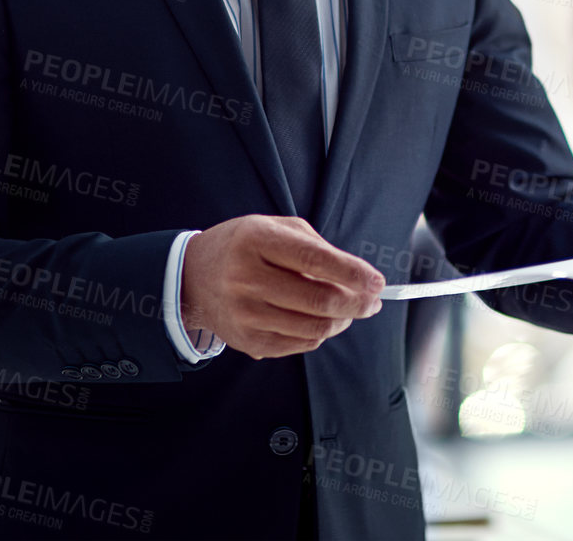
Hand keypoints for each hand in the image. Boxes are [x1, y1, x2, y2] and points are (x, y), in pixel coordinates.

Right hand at [180, 215, 384, 358]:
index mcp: (256, 240)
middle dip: (357, 303)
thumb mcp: (277, 228)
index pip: (315, 260)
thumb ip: (317, 248)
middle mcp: (246, 278)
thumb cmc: (245, 246)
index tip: (378, 282)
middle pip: (319, 300)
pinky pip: (299, 344)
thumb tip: (357, 278)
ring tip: (350, 310)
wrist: (194, 276)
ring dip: (343, 321)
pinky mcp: (246, 341)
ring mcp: (244, 313)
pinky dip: (320, 334)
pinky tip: (322, 320)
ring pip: (314, 328)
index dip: (353, 273)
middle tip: (373, 302)